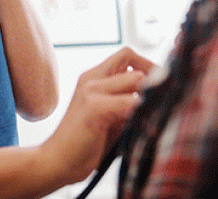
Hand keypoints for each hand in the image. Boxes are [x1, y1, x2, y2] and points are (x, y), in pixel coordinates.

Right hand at [41, 47, 154, 185]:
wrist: (57, 162)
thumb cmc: (86, 143)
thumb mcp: (110, 116)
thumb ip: (127, 101)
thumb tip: (160, 95)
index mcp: (94, 77)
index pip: (127, 54)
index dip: (147, 65)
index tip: (158, 87)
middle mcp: (91, 78)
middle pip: (132, 59)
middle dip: (152, 79)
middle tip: (160, 101)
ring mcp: (91, 91)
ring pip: (135, 78)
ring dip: (148, 97)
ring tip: (151, 115)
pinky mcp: (94, 107)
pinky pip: (129, 102)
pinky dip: (141, 112)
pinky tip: (142, 127)